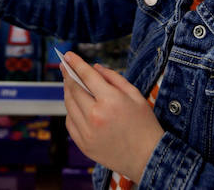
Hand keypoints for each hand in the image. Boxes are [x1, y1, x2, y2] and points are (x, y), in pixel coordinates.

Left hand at [61, 52, 163, 182]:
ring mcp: (87, 132)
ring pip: (69, 105)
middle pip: (74, 89)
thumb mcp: (135, 95)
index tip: (67, 55)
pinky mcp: (84, 144)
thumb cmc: (144, 124)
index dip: (75, 63)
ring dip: (68, 92)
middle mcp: (95, 116)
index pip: (86, 75)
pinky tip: (76, 106)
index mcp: (110, 101)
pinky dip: (71, 111)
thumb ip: (113, 78)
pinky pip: (70, 122)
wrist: (147, 158)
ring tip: (70, 85)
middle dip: (68, 76)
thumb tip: (94, 67)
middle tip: (65, 67)